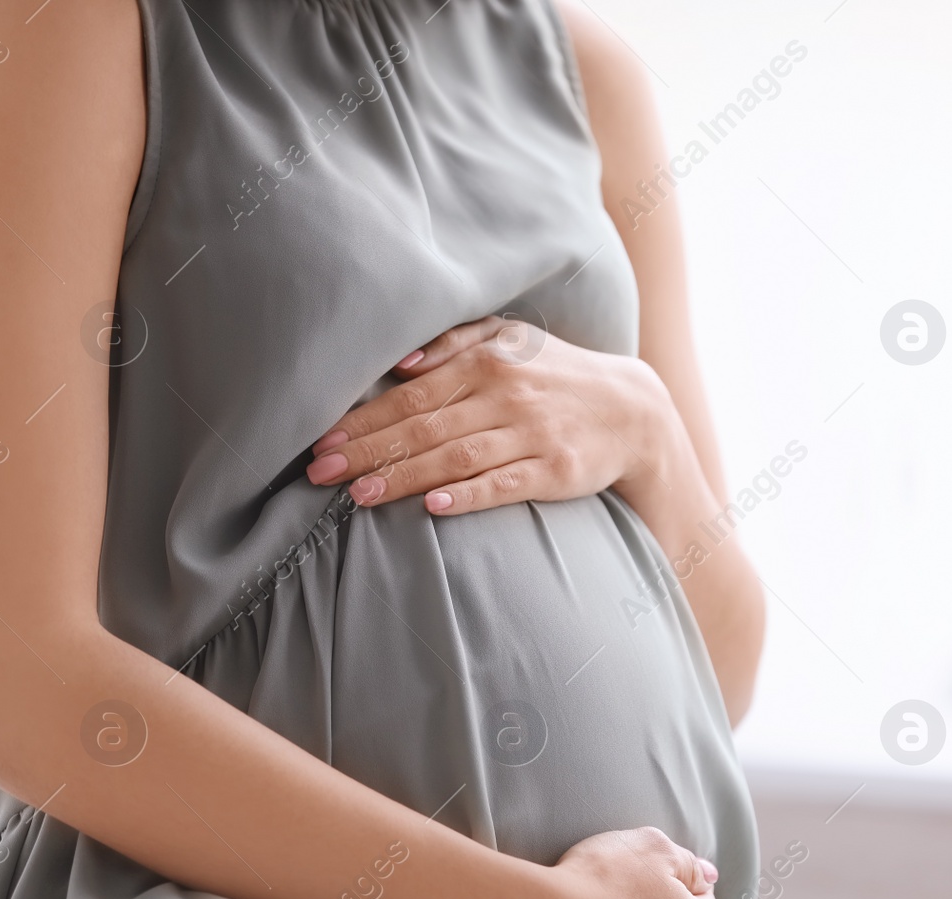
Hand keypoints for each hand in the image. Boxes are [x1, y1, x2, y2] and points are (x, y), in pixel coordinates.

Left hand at [305, 316, 676, 513]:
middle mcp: (507, 394)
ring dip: (403, 477)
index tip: (322, 441)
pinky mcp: (556, 470)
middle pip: (425, 427)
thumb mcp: (512, 340)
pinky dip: (467, 495)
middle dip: (368, 451)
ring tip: (359, 495)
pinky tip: (432, 505)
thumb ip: (456, 342)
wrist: (632, 410)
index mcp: (489, 361)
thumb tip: (400, 363)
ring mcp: (533, 434)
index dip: (364, 419)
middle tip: (320, 473)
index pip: (412, 394)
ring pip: (455, 458)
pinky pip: (503, 484)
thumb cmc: (556, 375)